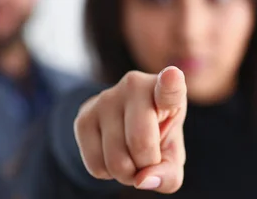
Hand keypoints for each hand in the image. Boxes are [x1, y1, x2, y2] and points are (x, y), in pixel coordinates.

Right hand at [74, 66, 187, 193]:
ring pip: (116, 160)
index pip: (169, 88)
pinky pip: (96, 166)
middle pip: (140, 142)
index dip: (171, 83)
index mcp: (166, 92)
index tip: (172, 76)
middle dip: (145, 166)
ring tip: (130, 157)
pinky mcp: (84, 117)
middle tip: (147, 160)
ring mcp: (106, 99)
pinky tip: (113, 154)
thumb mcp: (172, 156)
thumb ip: (169, 174)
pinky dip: (107, 174)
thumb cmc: (158, 138)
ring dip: (126, 173)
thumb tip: (142, 180)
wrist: (124, 123)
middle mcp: (135, 86)